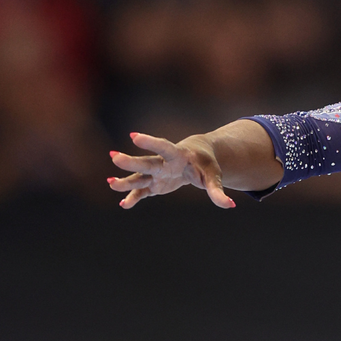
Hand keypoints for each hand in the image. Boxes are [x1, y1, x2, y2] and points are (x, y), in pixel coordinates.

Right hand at [108, 132, 235, 208]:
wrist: (196, 158)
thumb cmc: (206, 164)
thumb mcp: (214, 177)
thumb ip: (218, 191)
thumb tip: (230, 205)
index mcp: (178, 155)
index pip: (164, 147)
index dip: (150, 142)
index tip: (134, 136)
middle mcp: (163, 163)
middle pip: (147, 162)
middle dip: (132, 161)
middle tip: (114, 156)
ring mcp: (156, 174)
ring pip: (139, 177)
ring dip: (126, 180)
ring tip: (110, 182)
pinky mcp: (153, 184)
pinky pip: (141, 191)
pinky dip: (133, 197)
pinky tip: (124, 204)